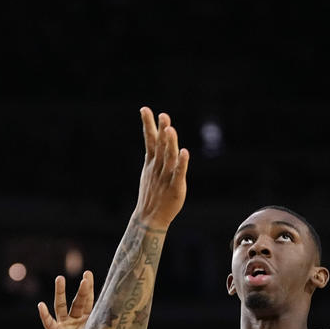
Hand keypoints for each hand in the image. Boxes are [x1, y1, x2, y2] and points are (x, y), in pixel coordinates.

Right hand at [37, 270, 94, 328]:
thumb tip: (131, 317)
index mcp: (89, 320)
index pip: (89, 300)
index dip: (89, 288)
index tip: (88, 274)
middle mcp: (76, 321)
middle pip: (77, 301)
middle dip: (81, 289)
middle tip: (85, 277)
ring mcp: (65, 327)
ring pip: (61, 306)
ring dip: (60, 293)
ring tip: (60, 279)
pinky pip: (49, 324)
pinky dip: (45, 315)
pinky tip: (41, 306)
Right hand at [136, 107, 189, 229]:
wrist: (149, 218)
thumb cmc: (151, 195)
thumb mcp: (149, 173)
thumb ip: (155, 156)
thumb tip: (157, 139)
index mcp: (151, 163)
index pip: (149, 141)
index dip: (148, 125)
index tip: (145, 109)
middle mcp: (157, 168)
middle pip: (159, 146)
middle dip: (160, 130)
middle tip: (163, 116)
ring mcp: (165, 178)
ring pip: (168, 157)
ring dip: (169, 143)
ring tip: (170, 129)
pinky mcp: (175, 188)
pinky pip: (179, 173)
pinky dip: (182, 163)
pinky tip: (184, 152)